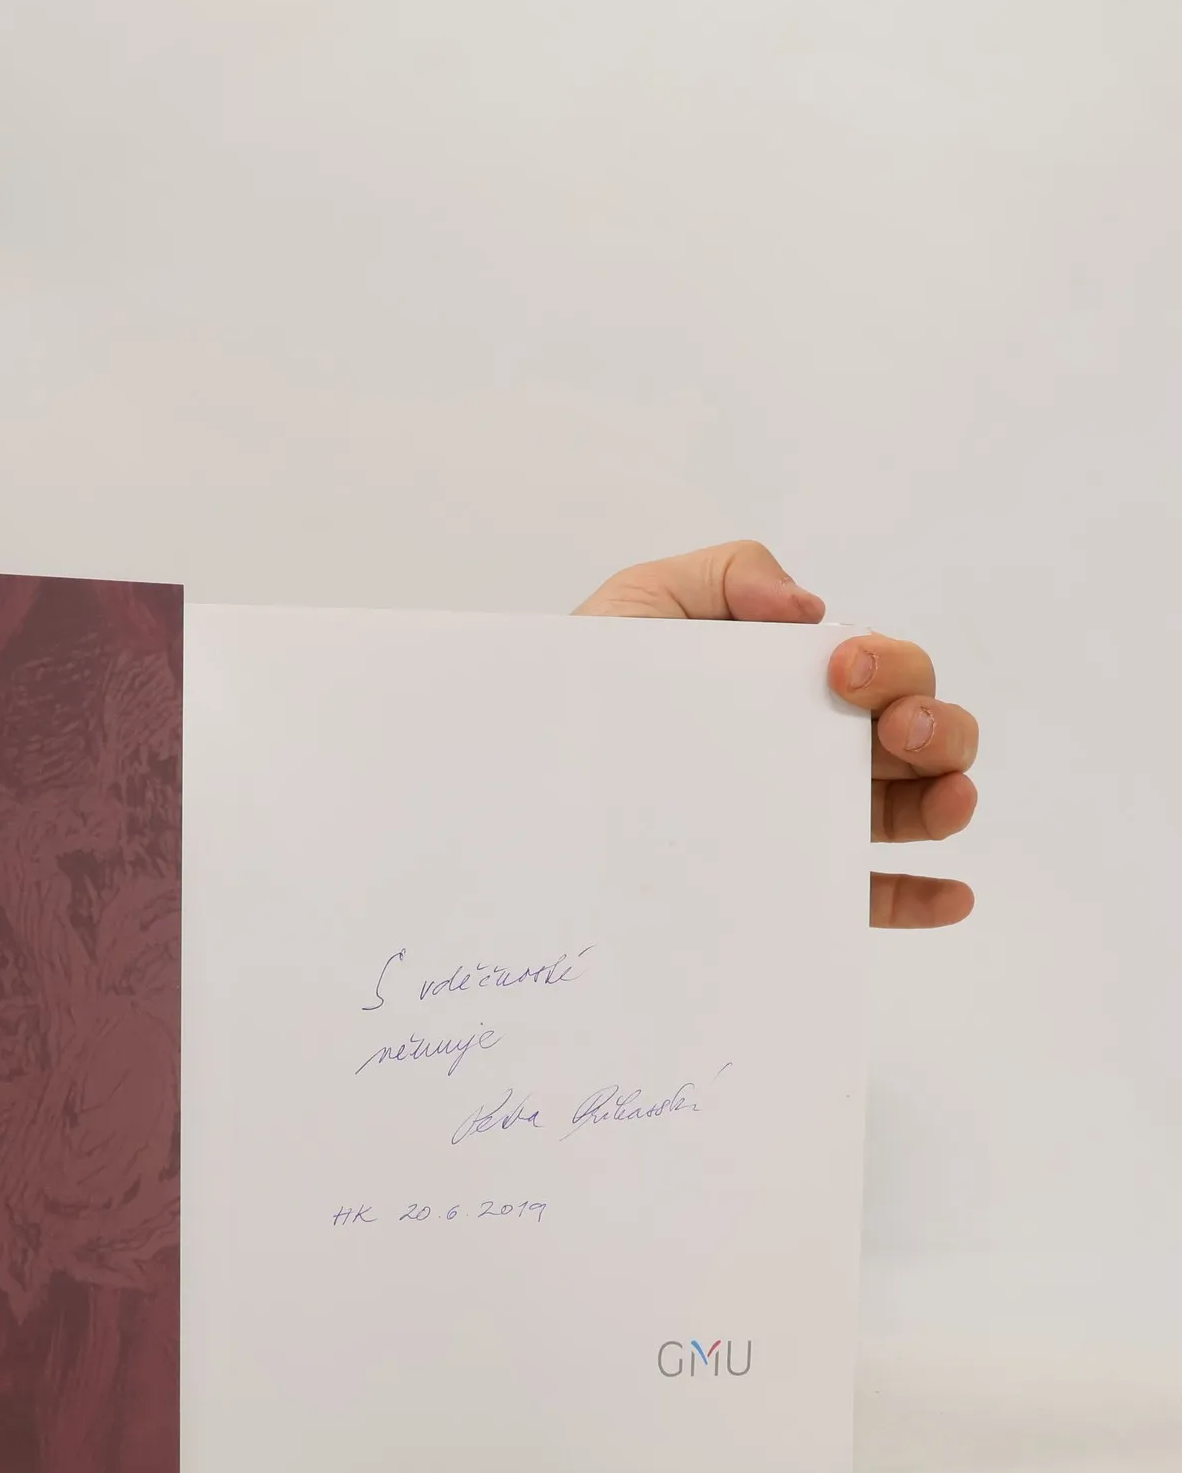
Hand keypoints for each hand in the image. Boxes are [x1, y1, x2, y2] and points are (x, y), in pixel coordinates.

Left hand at [575, 540, 976, 928]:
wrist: (522, 768)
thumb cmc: (583, 683)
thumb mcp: (641, 603)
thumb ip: (727, 574)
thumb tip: (811, 611)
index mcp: (794, 683)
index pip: (879, 669)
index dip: (888, 663)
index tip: (842, 669)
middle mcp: (813, 747)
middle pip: (917, 732)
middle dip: (935, 724)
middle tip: (894, 730)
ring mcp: (804, 816)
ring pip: (910, 809)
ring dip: (947, 799)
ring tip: (947, 801)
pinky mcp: (788, 883)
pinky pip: (864, 897)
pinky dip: (918, 896)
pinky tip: (950, 895)